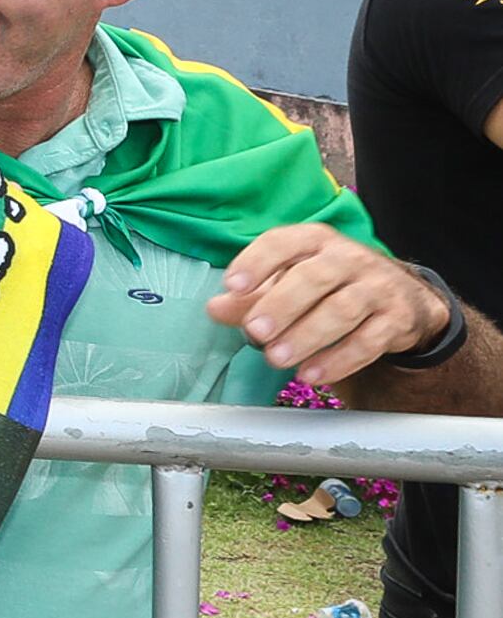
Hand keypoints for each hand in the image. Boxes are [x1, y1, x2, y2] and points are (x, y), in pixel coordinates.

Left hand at [208, 224, 450, 386]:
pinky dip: (339, 359)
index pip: (286, 242)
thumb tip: (216, 307)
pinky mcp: (397, 319)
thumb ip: (252, 298)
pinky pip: (369, 340)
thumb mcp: (290, 284)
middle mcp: (349, 259)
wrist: (401, 299)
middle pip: (316, 277)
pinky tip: (312, 375)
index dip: (258, 261)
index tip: (233, 285)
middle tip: (255, 331)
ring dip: (307, 336)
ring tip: (276, 358)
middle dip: (282, 304)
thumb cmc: (331, 288)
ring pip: (343, 309)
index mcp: (316, 243)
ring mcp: (378, 287)